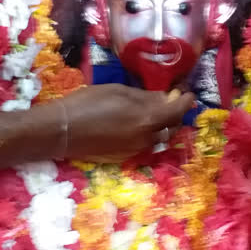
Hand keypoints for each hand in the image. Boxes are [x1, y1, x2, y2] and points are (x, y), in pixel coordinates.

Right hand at [58, 84, 194, 161]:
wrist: (62, 130)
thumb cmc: (88, 103)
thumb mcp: (119, 92)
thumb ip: (145, 97)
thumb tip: (164, 98)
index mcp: (147, 120)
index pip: (178, 111)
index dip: (186, 101)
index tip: (188, 92)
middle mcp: (146, 139)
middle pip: (171, 127)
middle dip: (175, 113)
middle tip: (170, 99)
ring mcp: (136, 150)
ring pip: (158, 137)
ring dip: (161, 125)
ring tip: (152, 111)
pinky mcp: (124, 157)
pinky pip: (144, 144)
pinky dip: (146, 133)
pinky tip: (134, 123)